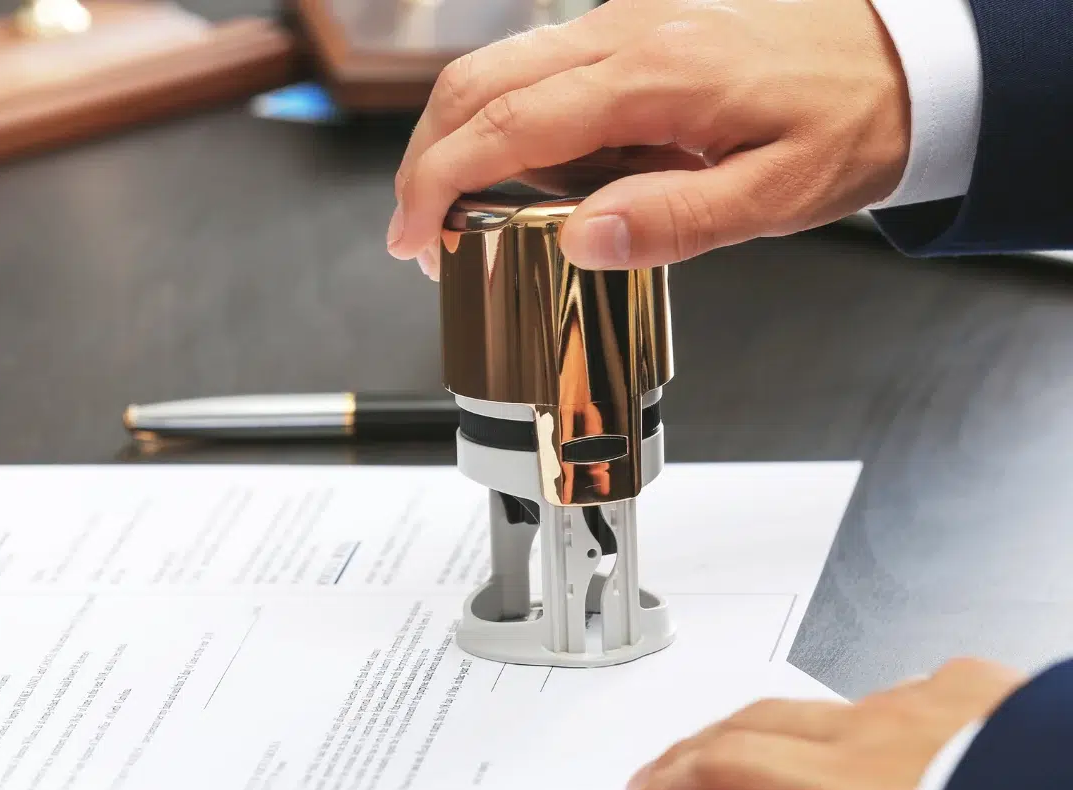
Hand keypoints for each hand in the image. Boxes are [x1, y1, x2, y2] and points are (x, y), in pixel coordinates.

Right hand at [387, 0, 910, 276]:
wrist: (907, 53)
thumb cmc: (851, 120)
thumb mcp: (779, 195)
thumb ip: (678, 220)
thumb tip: (581, 238)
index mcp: (655, 77)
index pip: (507, 125)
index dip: (438, 183)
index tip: (411, 236)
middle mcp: (626, 32)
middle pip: (477, 81)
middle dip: (424, 158)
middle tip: (414, 230)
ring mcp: (625, 19)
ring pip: (499, 66)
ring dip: (457, 136)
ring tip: (460, 211)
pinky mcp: (633, 24)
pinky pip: (543, 66)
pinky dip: (507, 118)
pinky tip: (527, 172)